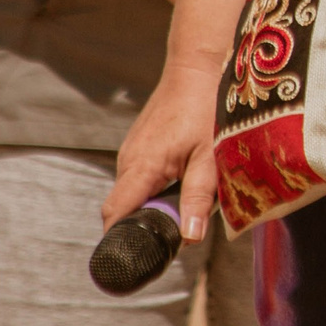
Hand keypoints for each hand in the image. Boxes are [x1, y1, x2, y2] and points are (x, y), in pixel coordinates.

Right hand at [104, 64, 219, 241]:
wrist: (197, 67)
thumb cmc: (207, 108)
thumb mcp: (211, 156)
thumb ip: (199, 197)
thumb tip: (188, 238)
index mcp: (141, 167)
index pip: (114, 215)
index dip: (120, 239)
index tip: (135, 258)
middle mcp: (129, 160)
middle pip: (126, 208)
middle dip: (148, 224)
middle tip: (179, 229)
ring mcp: (132, 151)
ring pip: (137, 192)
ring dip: (158, 202)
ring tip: (188, 199)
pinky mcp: (141, 144)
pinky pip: (143, 176)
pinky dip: (160, 185)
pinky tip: (186, 176)